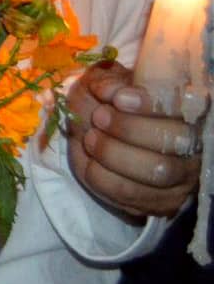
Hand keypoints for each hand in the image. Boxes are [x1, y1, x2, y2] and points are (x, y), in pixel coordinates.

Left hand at [67, 61, 203, 218]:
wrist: (97, 136)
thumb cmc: (106, 105)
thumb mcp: (104, 83)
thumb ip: (107, 82)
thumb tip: (111, 91)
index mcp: (185, 109)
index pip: (181, 107)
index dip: (150, 104)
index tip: (118, 100)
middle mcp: (193, 144)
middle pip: (173, 142)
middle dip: (128, 130)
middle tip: (99, 118)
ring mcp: (182, 176)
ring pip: (157, 173)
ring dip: (114, 155)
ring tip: (91, 139)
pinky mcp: (162, 201)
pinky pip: (133, 195)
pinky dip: (104, 177)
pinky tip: (91, 162)